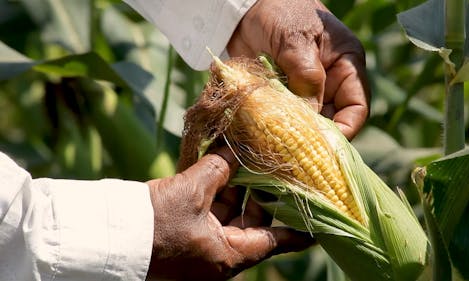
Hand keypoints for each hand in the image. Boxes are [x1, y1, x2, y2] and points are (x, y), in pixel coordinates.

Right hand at [146, 147, 313, 280]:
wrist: (110, 238)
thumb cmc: (155, 224)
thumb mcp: (191, 193)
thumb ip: (218, 169)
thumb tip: (235, 149)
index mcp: (229, 255)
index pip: (277, 241)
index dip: (300, 229)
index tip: (321, 219)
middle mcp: (221, 254)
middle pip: (255, 223)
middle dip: (265, 195)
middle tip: (281, 169)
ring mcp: (204, 245)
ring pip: (233, 214)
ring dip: (240, 188)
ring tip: (253, 160)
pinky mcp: (188, 233)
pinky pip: (213, 212)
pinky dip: (220, 191)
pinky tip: (225, 167)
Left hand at [227, 0, 369, 139]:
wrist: (246, 7)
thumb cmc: (280, 11)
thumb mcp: (296, 41)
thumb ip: (306, 77)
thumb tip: (310, 118)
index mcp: (346, 66)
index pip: (356, 107)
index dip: (345, 130)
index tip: (325, 146)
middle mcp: (329, 83)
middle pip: (331, 121)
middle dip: (315, 138)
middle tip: (296, 154)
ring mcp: (304, 91)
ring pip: (306, 124)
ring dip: (293, 135)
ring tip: (278, 146)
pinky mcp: (282, 96)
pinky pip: (284, 119)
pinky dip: (276, 128)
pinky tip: (264, 135)